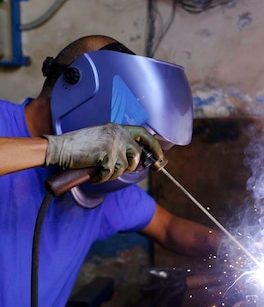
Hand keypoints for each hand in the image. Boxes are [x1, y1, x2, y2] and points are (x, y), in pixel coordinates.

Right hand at [43, 123, 163, 182]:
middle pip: (137, 155)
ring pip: (124, 168)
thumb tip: (136, 158)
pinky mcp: (106, 156)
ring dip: (111, 174)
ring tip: (98, 169)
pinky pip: (110, 175)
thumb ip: (118, 142)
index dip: (154, 146)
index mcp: (117, 128)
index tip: (160, 157)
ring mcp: (113, 145)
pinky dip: (100, 178)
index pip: (143, 133)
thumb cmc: (78, 145)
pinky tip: (92, 173)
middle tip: (114, 170)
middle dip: (130, 167)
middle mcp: (118, 134)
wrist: (60, 148)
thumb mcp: (102, 137)